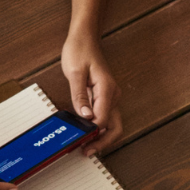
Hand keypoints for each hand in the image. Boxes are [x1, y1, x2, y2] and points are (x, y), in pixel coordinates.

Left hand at [61, 34, 121, 150]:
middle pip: (114, 127)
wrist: (84, 38)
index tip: (80, 142)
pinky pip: (106, 118)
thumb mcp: (75, 72)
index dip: (92, 133)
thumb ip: (79, 95)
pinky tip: (87, 134)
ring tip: (86, 146)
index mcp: (107, 89)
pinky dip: (99, 129)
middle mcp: (113, 95)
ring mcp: (111, 97)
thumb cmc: (79, 51)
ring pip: (112, 125)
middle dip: (102, 142)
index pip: (102, 120)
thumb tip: (85, 116)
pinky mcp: (105, 98)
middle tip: (87, 151)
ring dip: (101, 138)